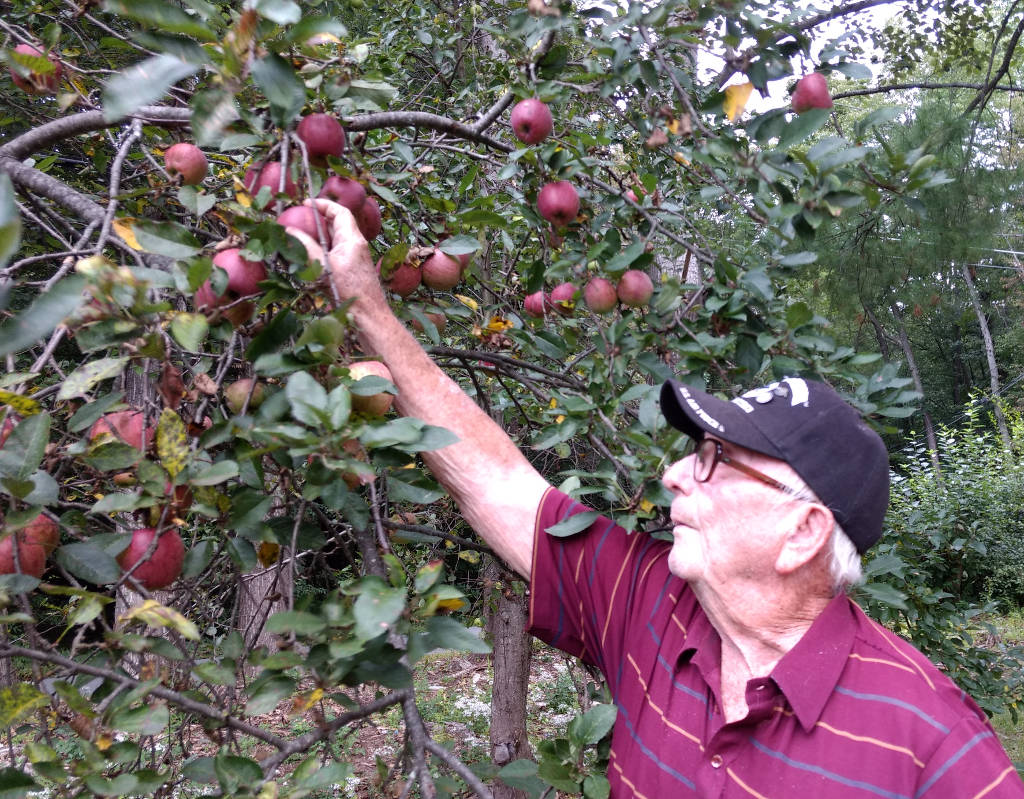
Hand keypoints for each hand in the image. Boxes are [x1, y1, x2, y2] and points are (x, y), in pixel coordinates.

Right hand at [284, 198, 386, 313]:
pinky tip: (310, 260)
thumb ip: (305, 247)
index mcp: (352, 239)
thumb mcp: (322, 266)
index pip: (340, 212)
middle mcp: (356, 245)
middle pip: (337, 224)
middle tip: (300, 220)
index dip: (323, 205)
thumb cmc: (348, 290)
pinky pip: (335, 254)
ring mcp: (355, 258)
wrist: (368, 316)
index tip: (306, 204)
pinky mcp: (352, 270)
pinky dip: (323, 252)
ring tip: (300, 239)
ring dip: (319, 238)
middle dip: (318, 220)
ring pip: (335, 240)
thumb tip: (289, 231)